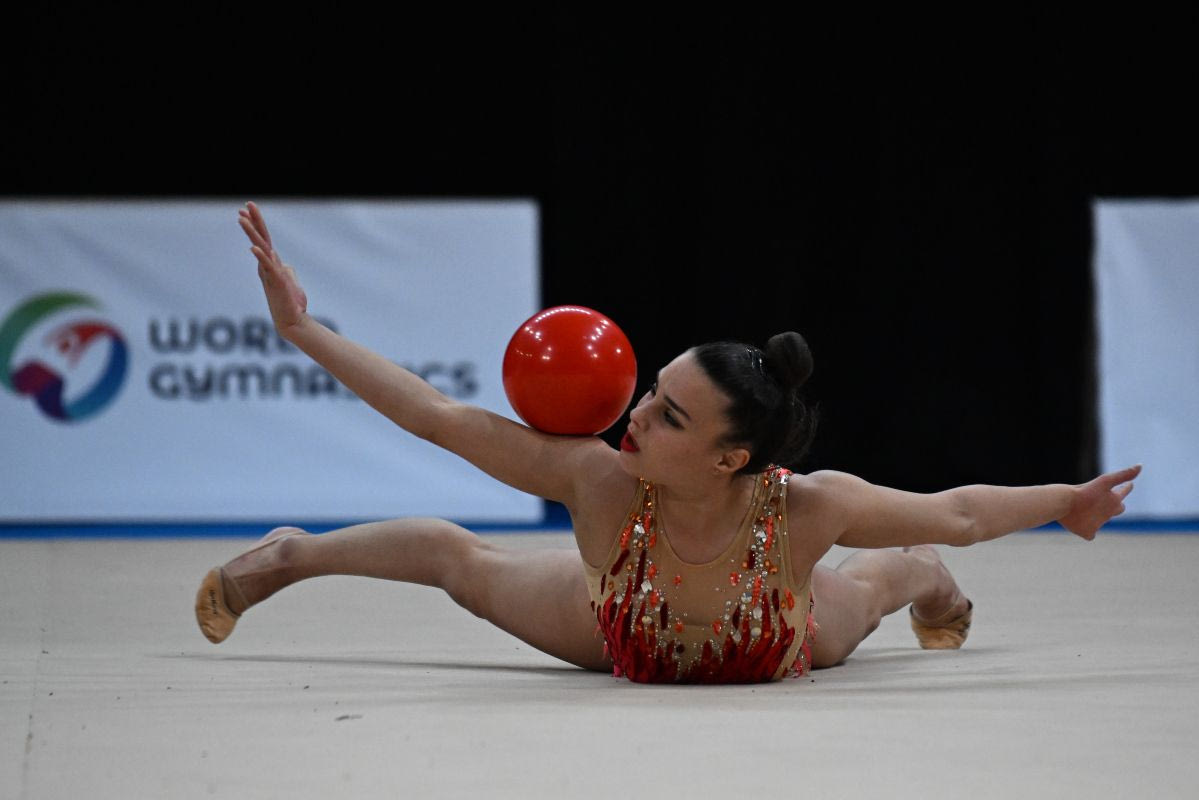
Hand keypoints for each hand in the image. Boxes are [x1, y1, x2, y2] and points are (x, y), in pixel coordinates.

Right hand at [238, 202, 307, 333]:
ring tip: (243, 219)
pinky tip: (254, 248)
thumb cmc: (291, 303)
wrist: (292, 321)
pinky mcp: (276, 282)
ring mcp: (270, 273)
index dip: (257, 224)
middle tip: (246, 205)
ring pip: (260, 249)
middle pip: (259, 239)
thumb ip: (286, 271)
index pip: (263, 239)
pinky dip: (262, 257)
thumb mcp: (289, 282)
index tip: (247, 208)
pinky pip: (268, 267)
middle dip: (253, 221)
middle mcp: (267, 266)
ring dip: (252, 234)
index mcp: (270, 264)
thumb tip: (285, 265)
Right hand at [1059, 464, 1141, 539]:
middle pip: (1118, 509)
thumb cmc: (1083, 491)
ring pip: (1101, 520)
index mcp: (1115, 501)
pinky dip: (1087, 528)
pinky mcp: (1089, 533)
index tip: (1130, 484)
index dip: (1126, 488)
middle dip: (1117, 505)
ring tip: (1087, 510)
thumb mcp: (1104, 480)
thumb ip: (1124, 474)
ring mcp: (1099, 525)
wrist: (1065, 504)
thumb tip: (1141, 466)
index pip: (1124, 492)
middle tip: (1115, 502)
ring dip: (1097, 515)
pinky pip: (1090, 532)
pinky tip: (1080, 523)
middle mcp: (1110, 514)